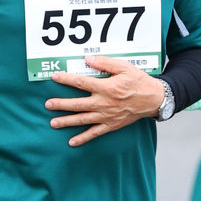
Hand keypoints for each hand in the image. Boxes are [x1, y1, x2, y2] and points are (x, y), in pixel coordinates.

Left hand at [45, 55, 165, 145]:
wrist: (153, 99)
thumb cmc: (139, 81)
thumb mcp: (124, 67)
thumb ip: (105, 63)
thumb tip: (88, 59)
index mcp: (106, 88)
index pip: (81, 83)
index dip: (66, 80)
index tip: (55, 77)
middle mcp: (104, 103)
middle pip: (78, 104)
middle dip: (61, 104)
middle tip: (47, 104)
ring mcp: (106, 116)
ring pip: (82, 120)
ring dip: (66, 122)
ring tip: (53, 123)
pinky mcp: (111, 125)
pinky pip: (95, 133)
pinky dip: (83, 138)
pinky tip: (71, 142)